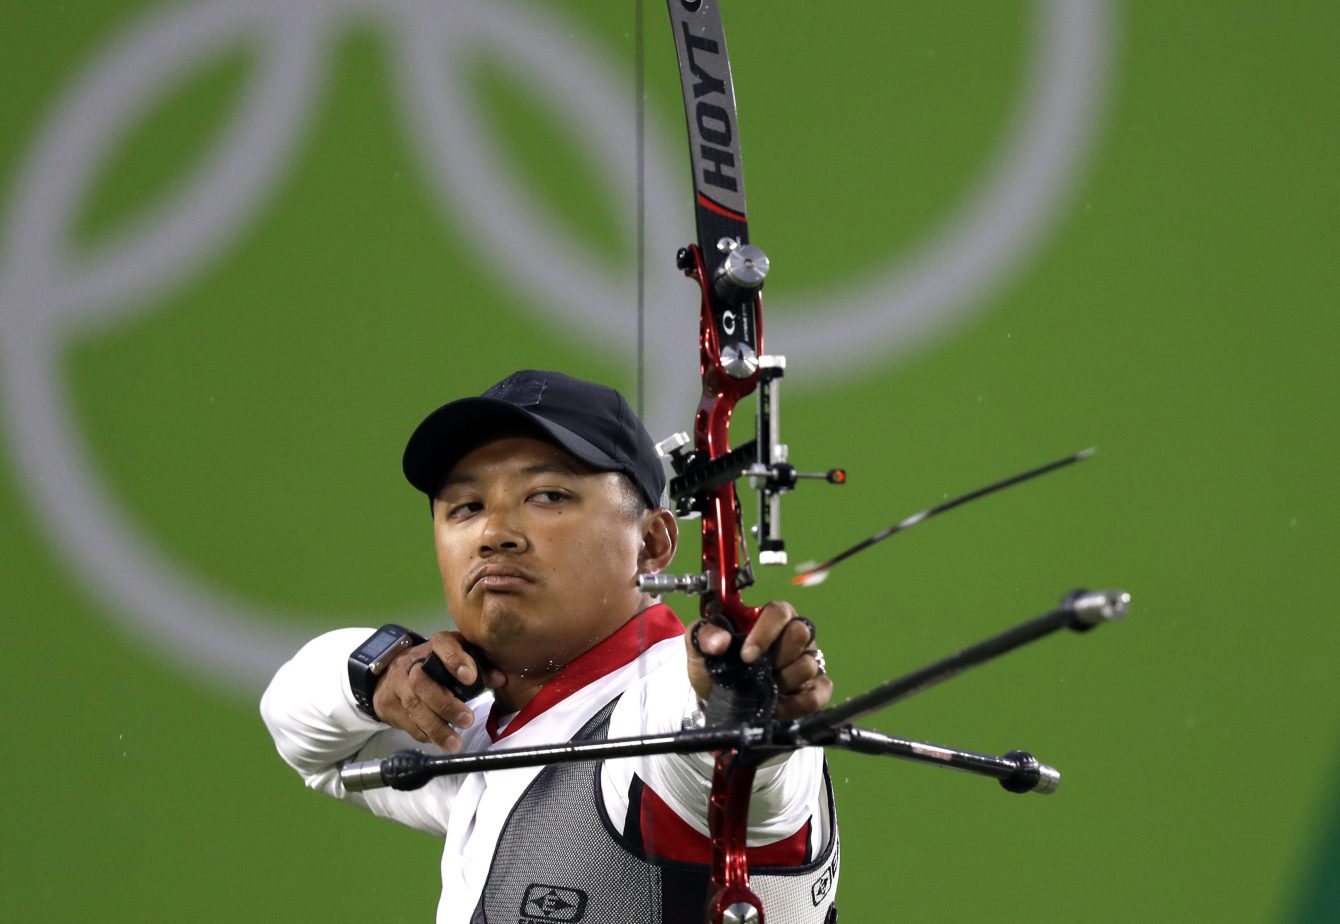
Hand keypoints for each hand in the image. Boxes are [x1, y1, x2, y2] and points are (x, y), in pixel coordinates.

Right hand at [372, 631, 502, 752]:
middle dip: (446, 705)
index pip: (442, 645)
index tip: (470, 678)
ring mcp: (397, 684)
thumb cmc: (436, 665)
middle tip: (467, 720)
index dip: (455, 660)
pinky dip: (424, 733)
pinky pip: (407, 722)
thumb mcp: (457, 658)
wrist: (391, 669)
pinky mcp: (389, 704)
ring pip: (414, 706)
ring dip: (436, 727)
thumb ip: (480, 667)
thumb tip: (500, 679)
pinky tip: (438, 741)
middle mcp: (413, 663)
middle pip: (423, 683)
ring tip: (454, 743)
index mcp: (434, 646)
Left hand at [688, 601, 832, 719]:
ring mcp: (807, 661)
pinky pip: (821, 692)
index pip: (780, 611)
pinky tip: (778, 706)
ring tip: (763, 689)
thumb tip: (719, 641)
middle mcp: (793, 636)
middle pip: (801, 633)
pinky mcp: (814, 689)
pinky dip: (800, 702)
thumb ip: (705, 636)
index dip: (766, 632)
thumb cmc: (714, 664)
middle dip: (776, 656)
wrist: (716, 700)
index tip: (746, 655)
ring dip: (783, 681)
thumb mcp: (700, 648)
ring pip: (809, 665)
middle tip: (757, 672)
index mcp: (769, 618)